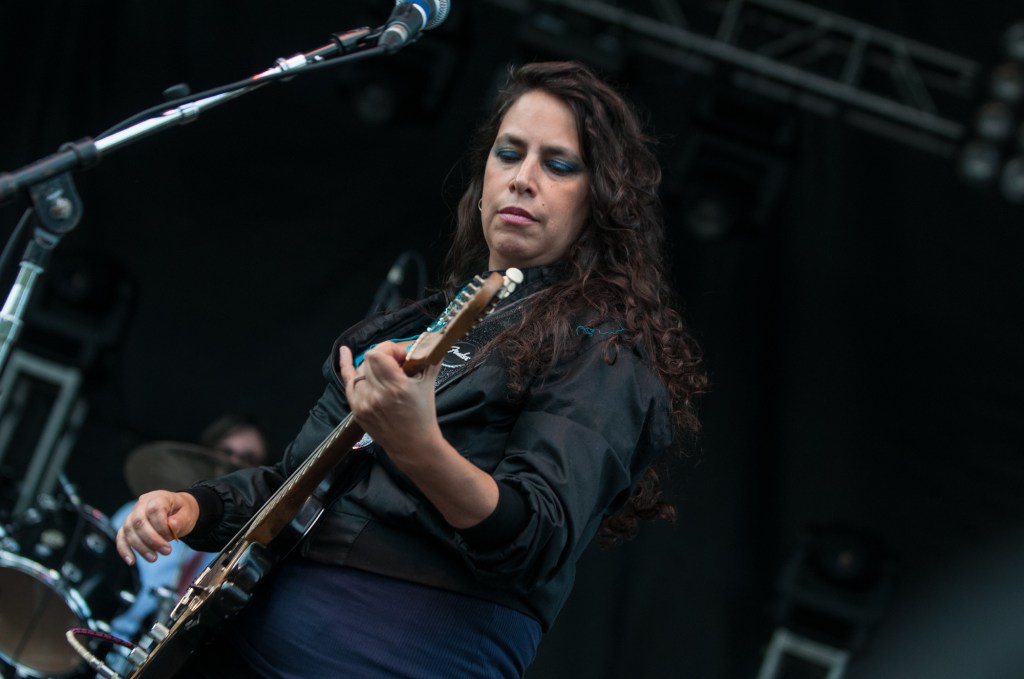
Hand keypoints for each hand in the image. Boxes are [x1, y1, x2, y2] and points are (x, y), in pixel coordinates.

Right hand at [115, 490, 199, 565]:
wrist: (177, 511)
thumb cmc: (182, 512)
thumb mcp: (188, 514)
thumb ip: (181, 520)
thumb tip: (171, 525)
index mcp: (158, 497)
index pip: (153, 510)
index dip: (161, 526)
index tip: (172, 536)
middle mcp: (142, 504)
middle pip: (138, 521)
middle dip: (152, 540)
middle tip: (166, 551)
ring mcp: (132, 514)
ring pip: (128, 531)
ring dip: (140, 547)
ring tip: (154, 558)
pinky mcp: (128, 526)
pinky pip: (121, 537)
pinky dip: (124, 550)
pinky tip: (131, 561)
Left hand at [338, 343, 443, 459]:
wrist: (413, 446)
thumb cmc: (423, 415)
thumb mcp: (429, 385)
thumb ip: (429, 359)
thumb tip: (431, 340)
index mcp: (396, 387)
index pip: (378, 354)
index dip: (389, 349)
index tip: (402, 357)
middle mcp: (376, 394)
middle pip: (369, 360)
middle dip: (384, 357)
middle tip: (397, 365)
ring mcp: (363, 403)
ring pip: (360, 370)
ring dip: (373, 367)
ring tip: (386, 373)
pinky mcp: (356, 410)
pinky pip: (347, 383)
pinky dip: (346, 366)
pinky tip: (344, 351)